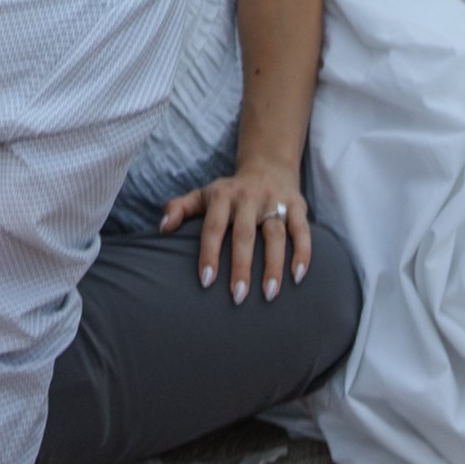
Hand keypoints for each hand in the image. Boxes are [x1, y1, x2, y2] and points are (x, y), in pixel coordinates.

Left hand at [161, 161, 311, 302]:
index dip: (209, 253)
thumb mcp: (202, 195)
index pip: (213, 227)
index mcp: (223, 196)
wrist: (268, 166)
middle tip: (237, 297)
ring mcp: (275, 200)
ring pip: (276, 234)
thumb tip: (162, 229)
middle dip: (241, 266)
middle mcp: (249, 197)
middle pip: (245, 234)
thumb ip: (179, 208)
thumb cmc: (229, 192)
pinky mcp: (297, 205)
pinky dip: (303, 252)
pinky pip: (302, 230)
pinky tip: (298, 277)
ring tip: (269, 295)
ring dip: (274, 266)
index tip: (206, 282)